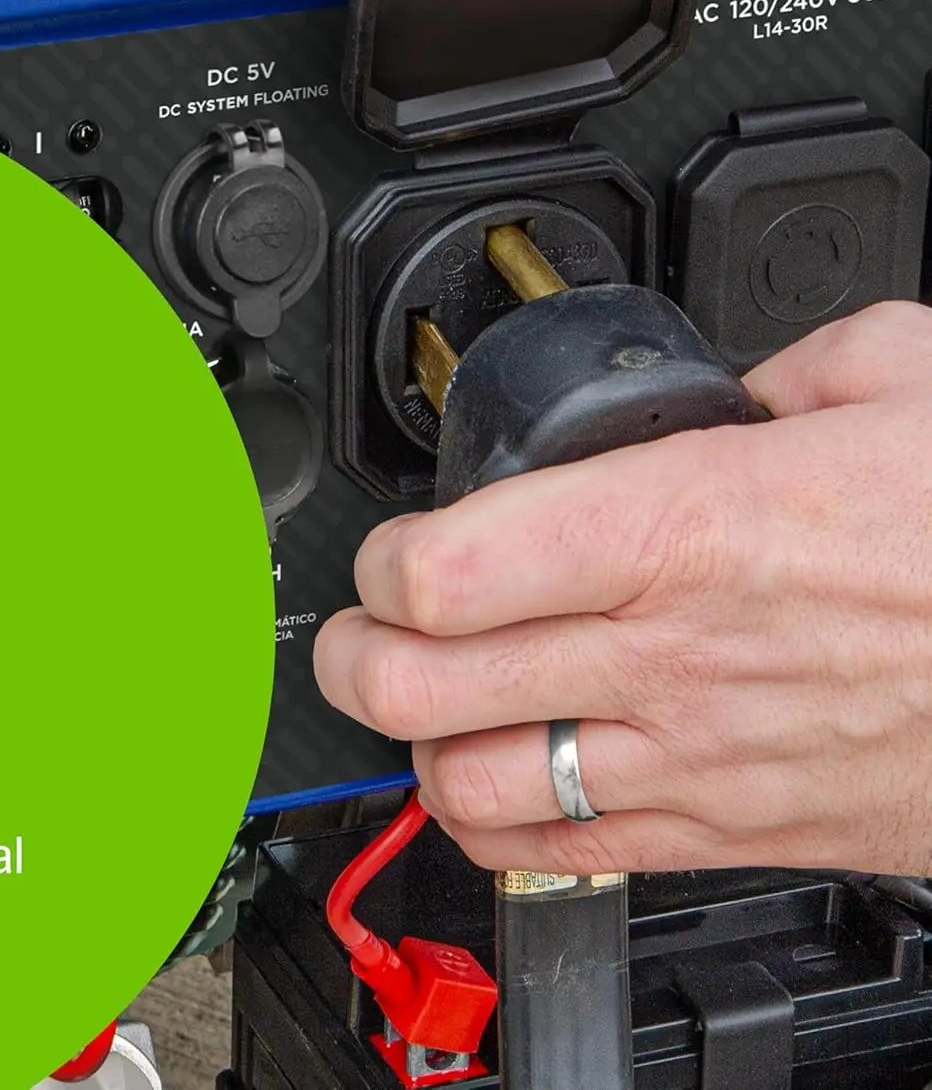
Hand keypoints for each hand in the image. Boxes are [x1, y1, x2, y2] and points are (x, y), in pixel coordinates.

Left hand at [314, 301, 931, 878]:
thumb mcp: (902, 376)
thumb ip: (780, 370)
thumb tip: (727, 385)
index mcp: (688, 524)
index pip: (450, 567)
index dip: (385, 556)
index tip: (393, 540)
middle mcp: (669, 652)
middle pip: (419, 682)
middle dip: (352, 653)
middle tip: (359, 624)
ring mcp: (693, 755)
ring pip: (469, 784)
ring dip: (415, 743)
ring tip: (417, 700)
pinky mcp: (734, 828)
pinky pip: (565, 857)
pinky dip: (496, 826)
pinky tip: (493, 780)